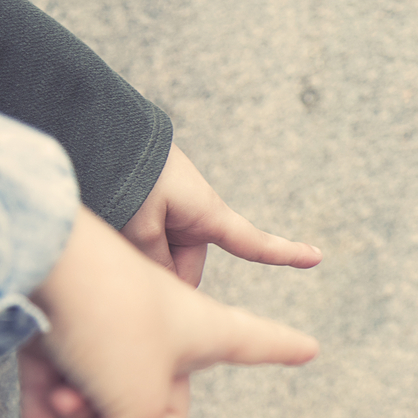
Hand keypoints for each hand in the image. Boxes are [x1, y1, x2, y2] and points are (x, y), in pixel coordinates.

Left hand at [20, 206, 318, 417]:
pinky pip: (56, 392)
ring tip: (73, 409)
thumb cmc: (109, 317)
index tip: (310, 348)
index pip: (260, 342)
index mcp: (205, 329)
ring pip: (109, 396)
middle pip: (165, 401)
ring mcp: (106, 329)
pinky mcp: (57, 331)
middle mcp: (159, 327)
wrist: (33, 253)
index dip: (284, 349)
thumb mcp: (133, 405)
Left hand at [120, 142, 320, 284]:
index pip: (254, 243)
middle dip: (162, 274)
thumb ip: (155, 264)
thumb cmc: (126, 175)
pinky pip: (151, 240)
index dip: (285, 253)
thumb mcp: (138, 225)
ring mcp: (175, 211)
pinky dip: (134, 242)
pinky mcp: (155, 207)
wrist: (100, 131)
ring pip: (164, 257)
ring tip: (111, 235)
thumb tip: (164, 285)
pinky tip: (115, 228)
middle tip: (128, 268)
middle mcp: (197, 215)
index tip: (317, 257)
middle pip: (187, 268)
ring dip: (141, 257)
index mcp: (207, 214)